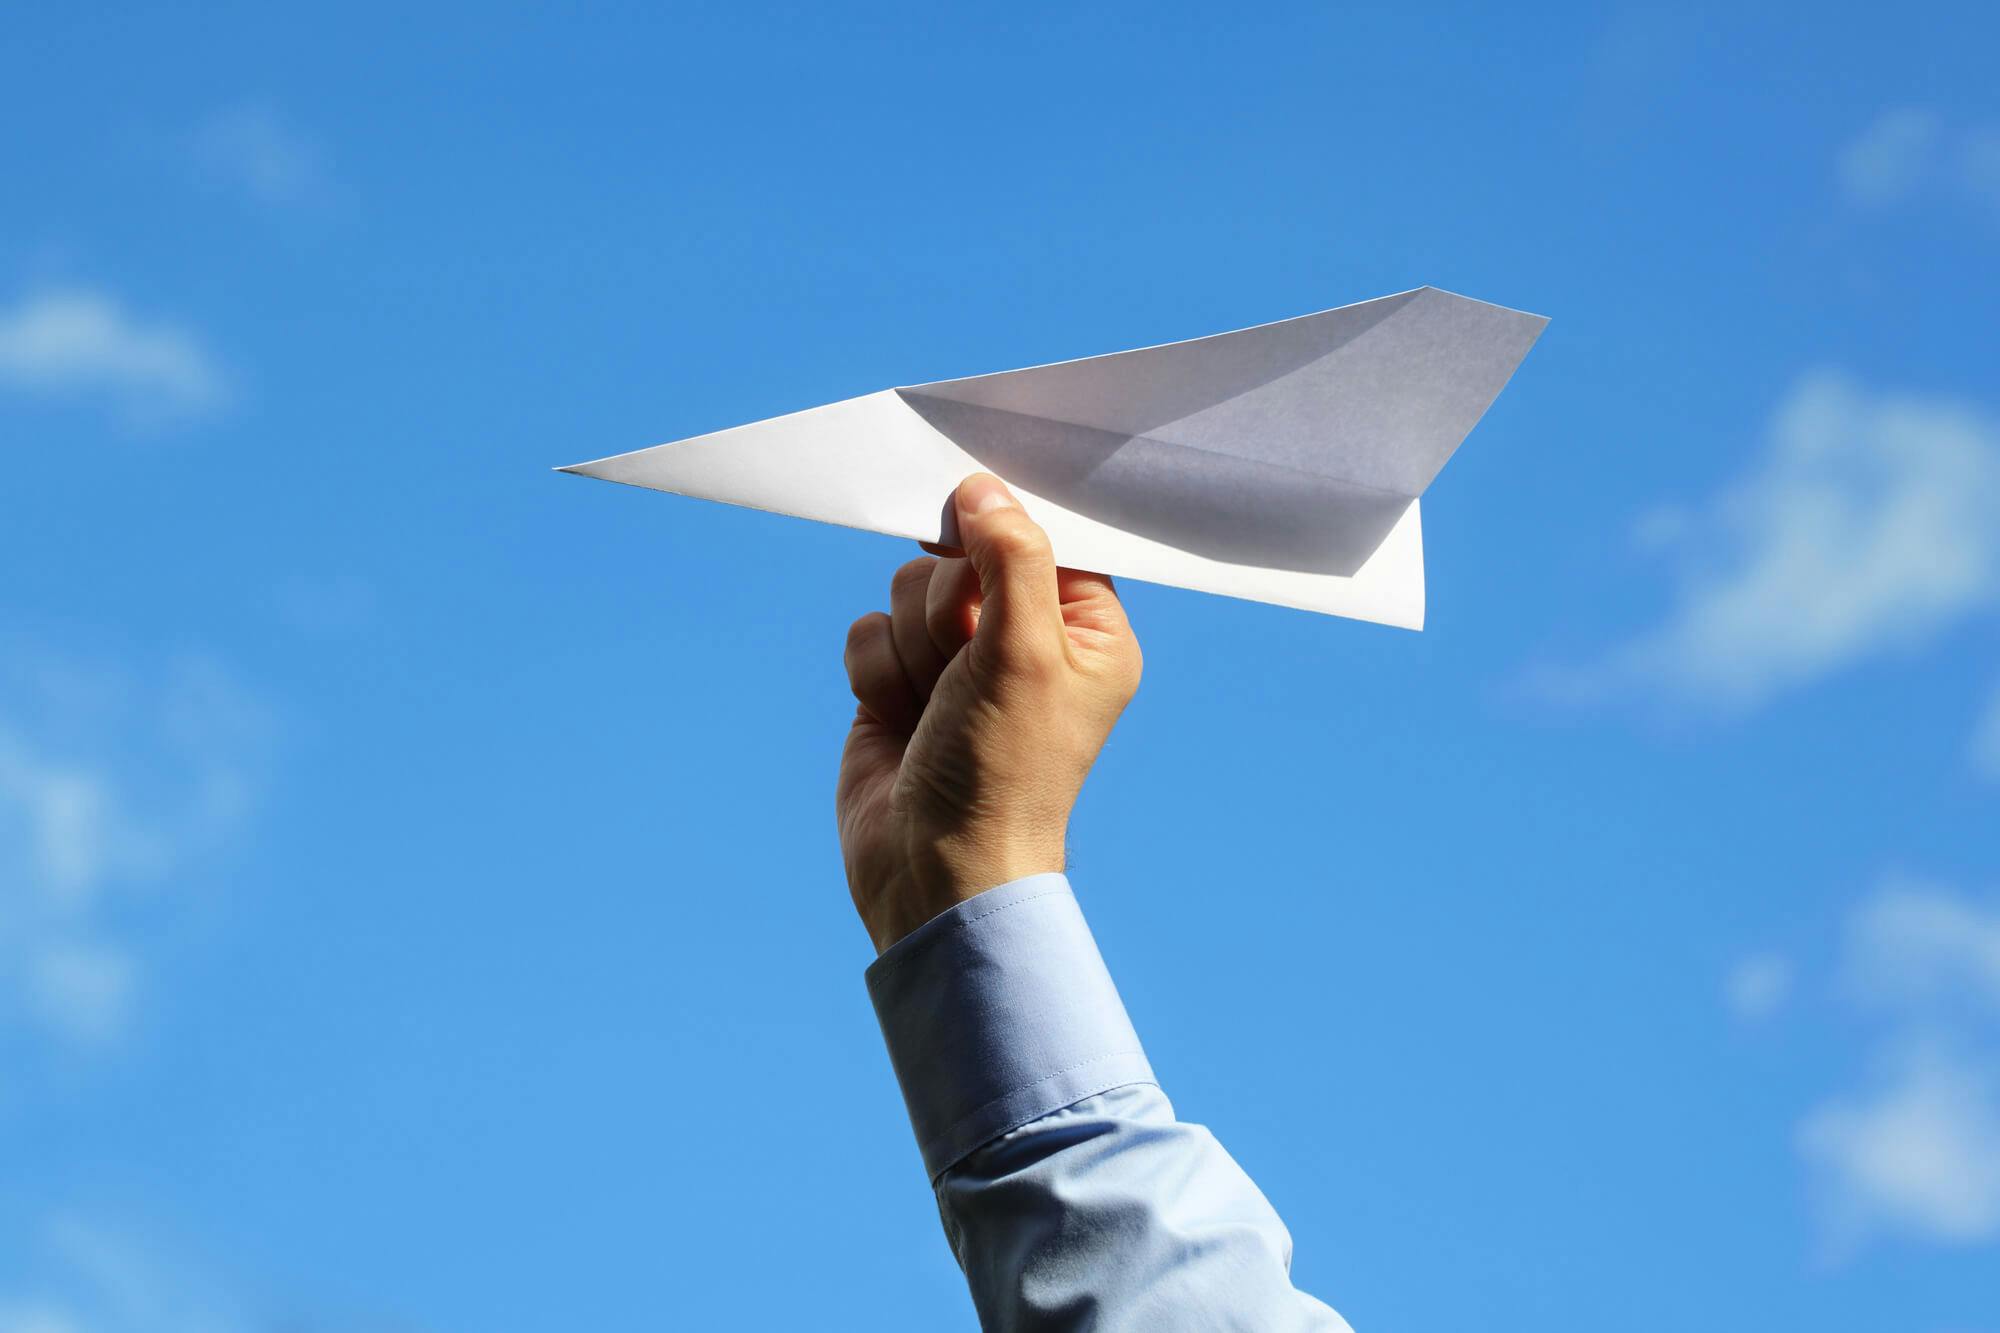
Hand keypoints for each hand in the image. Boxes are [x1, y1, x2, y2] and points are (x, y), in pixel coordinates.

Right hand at [837, 474, 1142, 952]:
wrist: (934, 869)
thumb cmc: (1004, 771)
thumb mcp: (1027, 652)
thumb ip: (1010, 557)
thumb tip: (978, 488)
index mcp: (1086, 631)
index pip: (1044, 536)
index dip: (1001, 531)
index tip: (973, 543)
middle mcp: (1024, 640)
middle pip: (963, 554)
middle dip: (948, 605)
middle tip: (964, 662)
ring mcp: (957, 662)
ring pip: (906, 587)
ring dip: (912, 644)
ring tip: (934, 703)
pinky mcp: (899, 684)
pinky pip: (868, 630)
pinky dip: (876, 670)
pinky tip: (897, 718)